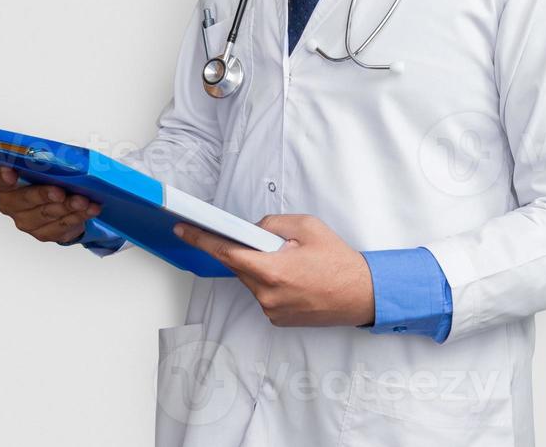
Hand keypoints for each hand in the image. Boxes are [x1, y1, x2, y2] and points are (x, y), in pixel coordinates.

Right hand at [0, 166, 102, 243]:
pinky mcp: (44, 233)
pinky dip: (79, 216)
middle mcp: (12, 205)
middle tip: (60, 192)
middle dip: (44, 195)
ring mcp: (27, 222)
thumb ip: (44, 162)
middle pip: (25, 200)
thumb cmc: (46, 180)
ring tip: (83, 200)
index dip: (1, 176)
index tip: (10, 172)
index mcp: (5, 184)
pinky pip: (62, 225)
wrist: (57, 205)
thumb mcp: (43, 167)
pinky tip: (90, 209)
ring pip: (47, 214)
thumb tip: (63, 155)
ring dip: (67, 206)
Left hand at [173, 214, 374, 327]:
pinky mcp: (278, 319)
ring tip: (291, 263)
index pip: (225, 253)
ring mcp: (272, 310)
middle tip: (272, 244)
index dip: (201, 239)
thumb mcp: (306, 226)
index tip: (182, 229)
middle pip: (239, 266)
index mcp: (271, 270)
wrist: (364, 295)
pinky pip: (263, 294)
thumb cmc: (338, 261)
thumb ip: (271, 225)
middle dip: (247, 251)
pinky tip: (293, 278)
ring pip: (251, 280)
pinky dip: (270, 282)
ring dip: (261, 268)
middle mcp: (267, 294)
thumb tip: (252, 232)